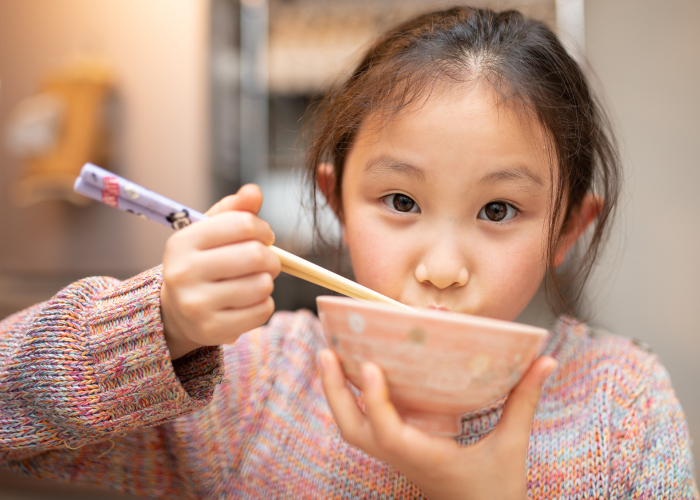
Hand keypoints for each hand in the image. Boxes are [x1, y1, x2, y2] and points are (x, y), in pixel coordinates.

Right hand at [160, 185, 280, 358]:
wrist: (178, 311)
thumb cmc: (202, 262)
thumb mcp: (210, 232)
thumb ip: (234, 210)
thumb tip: (253, 192)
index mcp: (183, 241)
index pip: (243, 224)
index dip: (263, 230)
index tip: (263, 237)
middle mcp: (184, 272)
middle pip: (256, 256)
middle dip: (271, 258)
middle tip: (266, 262)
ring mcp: (196, 304)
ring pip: (262, 285)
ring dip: (266, 282)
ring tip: (253, 282)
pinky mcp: (212, 330)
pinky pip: (262, 311)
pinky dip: (264, 304)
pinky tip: (248, 302)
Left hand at [319, 349, 556, 499]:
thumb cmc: (497, 492)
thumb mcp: (513, 448)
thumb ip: (525, 402)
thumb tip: (547, 361)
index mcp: (427, 459)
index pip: (390, 434)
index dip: (375, 401)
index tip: (370, 366)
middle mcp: (403, 458)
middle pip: (353, 430)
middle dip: (335, 392)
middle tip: (327, 350)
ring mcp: (396, 459)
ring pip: (353, 430)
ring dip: (336, 395)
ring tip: (330, 356)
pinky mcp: (397, 454)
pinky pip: (364, 429)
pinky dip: (352, 402)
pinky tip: (352, 376)